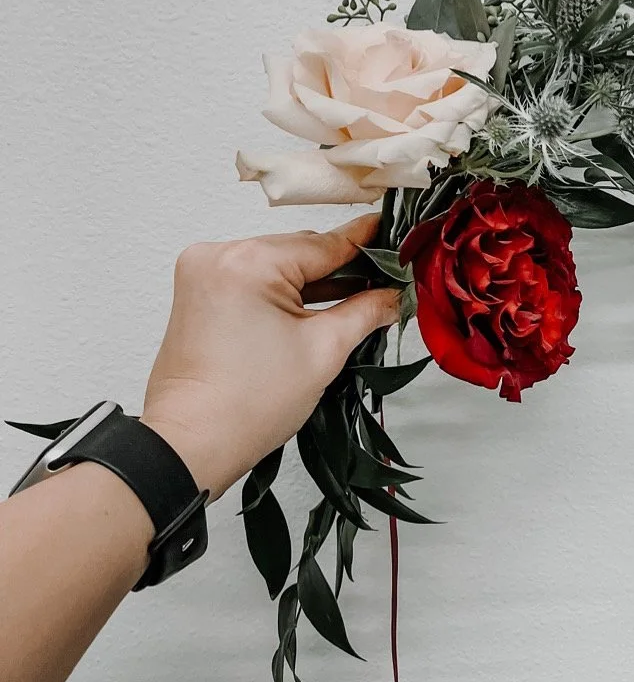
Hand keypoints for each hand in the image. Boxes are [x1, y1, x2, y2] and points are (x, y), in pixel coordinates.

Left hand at [140, 216, 398, 498]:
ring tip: (355, 303)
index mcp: (249, 262)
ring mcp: (203, 274)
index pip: (325, 243)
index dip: (368, 243)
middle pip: (300, 251)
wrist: (191, 444)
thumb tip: (391, 295)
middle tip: (384, 285)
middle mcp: (219, 257)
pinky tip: (314, 310)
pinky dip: (283, 293)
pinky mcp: (198, 293)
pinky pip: (254, 279)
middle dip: (342, 269)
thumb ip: (365, 311)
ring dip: (313, 283)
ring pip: (278, 265)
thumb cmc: (243, 407)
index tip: (396, 237)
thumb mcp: (324, 351)